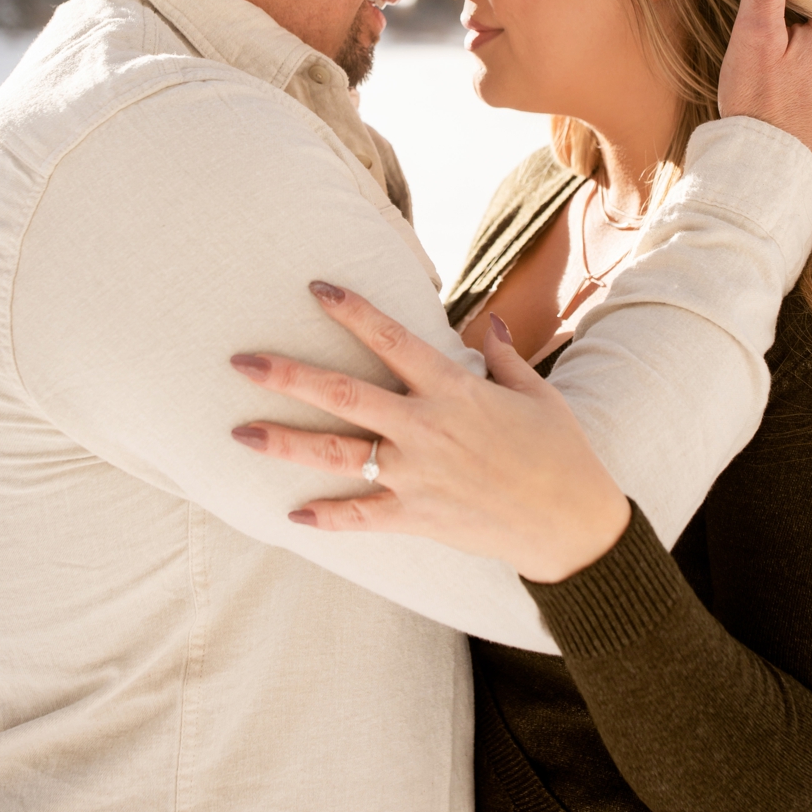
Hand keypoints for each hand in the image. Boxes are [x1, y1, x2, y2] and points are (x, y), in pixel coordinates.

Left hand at [230, 282, 631, 582]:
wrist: (571, 522)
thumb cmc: (562, 451)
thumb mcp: (537, 393)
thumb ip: (503, 356)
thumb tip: (487, 321)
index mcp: (455, 391)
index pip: (392, 339)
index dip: (351, 311)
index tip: (315, 288)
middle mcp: (425, 429)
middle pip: (342, 395)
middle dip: (287, 376)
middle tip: (241, 362)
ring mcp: (416, 475)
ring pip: (335, 455)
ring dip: (284, 443)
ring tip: (240, 433)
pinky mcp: (416, 516)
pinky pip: (359, 517)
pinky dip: (325, 516)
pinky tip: (292, 514)